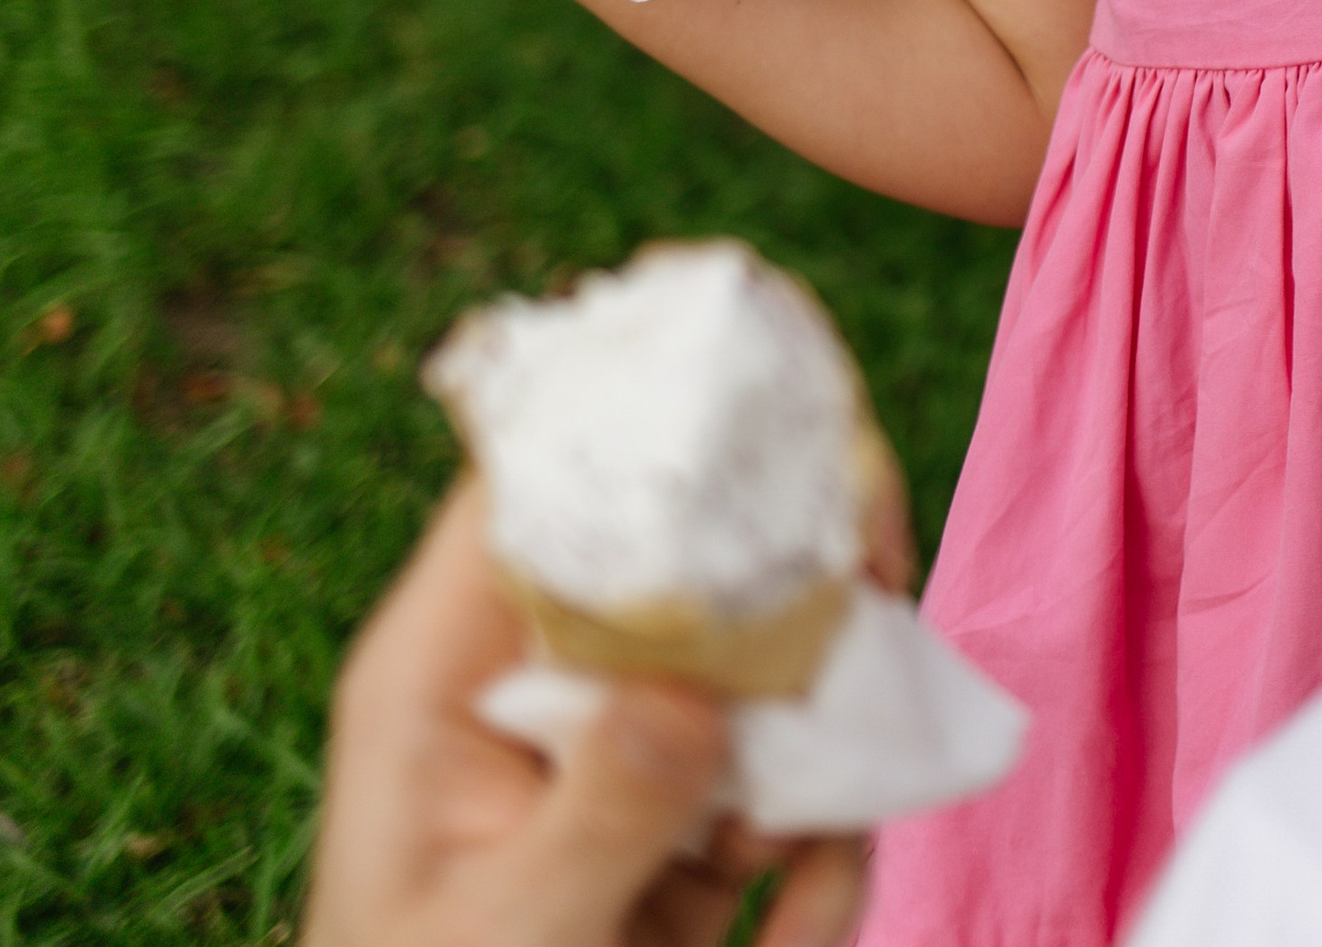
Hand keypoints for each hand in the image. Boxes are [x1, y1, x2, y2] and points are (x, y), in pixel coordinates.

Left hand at [303, 482, 866, 946]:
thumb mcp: (496, 943)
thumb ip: (594, 820)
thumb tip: (691, 694)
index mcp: (445, 670)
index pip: (534, 484)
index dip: (646, 427)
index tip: (781, 439)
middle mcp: (537, 682)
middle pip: (683, 557)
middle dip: (789, 598)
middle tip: (876, 611)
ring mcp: (618, 754)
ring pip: (762, 672)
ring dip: (818, 754)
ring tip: (794, 870)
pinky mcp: (682, 829)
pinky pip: (790, 788)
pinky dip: (823, 855)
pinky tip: (796, 925)